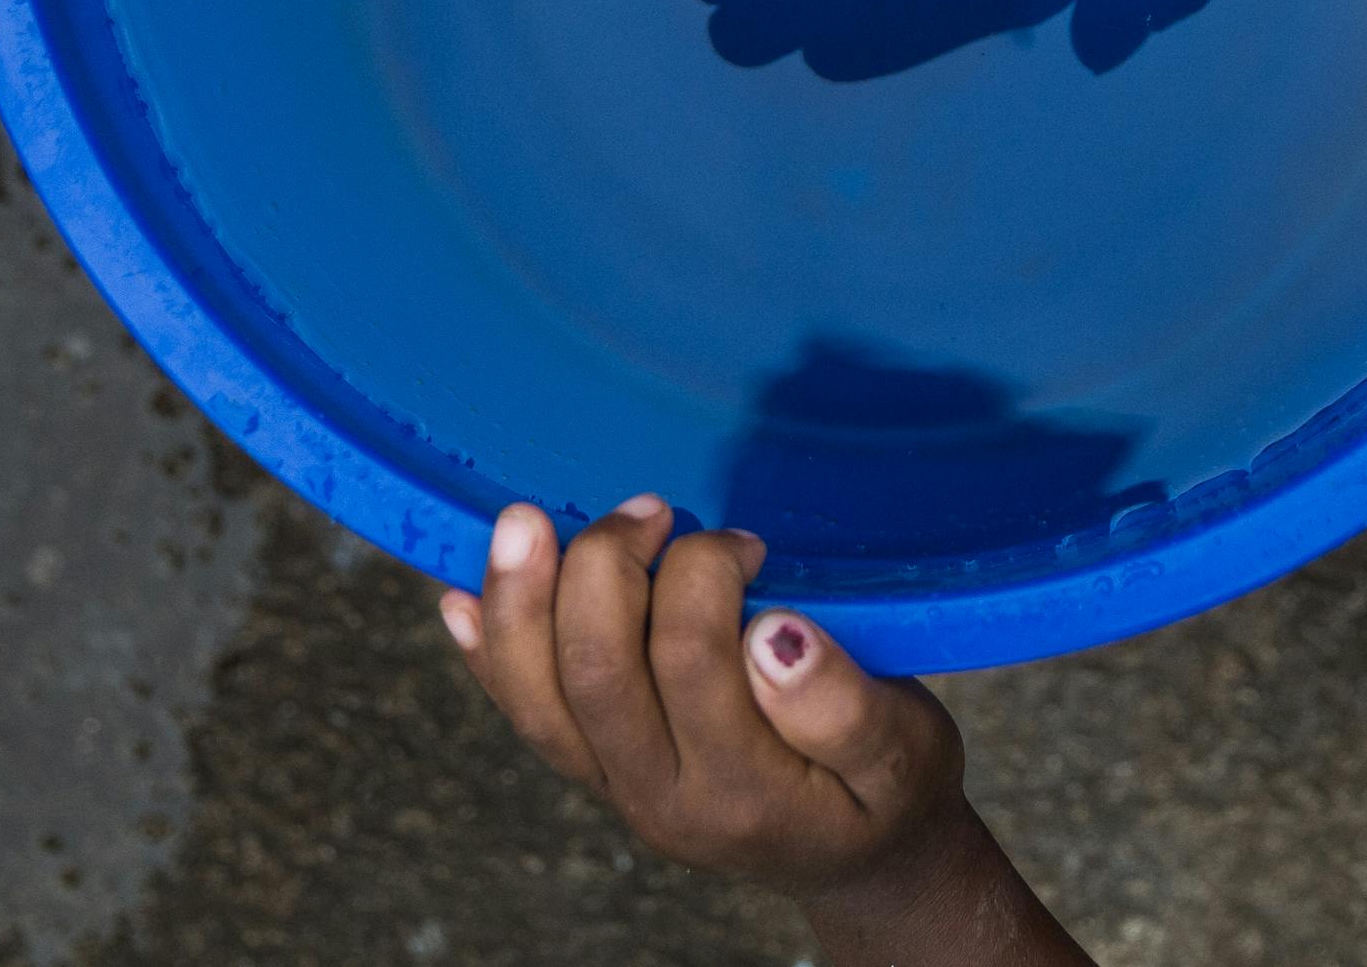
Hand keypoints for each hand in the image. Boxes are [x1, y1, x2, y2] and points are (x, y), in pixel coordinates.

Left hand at [444, 497, 1086, 959]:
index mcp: (743, 791)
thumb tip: (775, 636)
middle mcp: (661, 799)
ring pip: (538, 697)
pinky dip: (488, 652)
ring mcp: (617, 790)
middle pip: (595, 673)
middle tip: (652, 510)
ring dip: (521, 599)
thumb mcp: (906, 753)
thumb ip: (846, 705)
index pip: (691, 659)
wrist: (859, 856)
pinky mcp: (597, 772)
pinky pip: (525, 715)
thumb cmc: (886, 786)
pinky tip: (460, 599)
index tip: (747, 542)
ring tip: (527, 520)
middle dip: (605, 567)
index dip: (705, 575)